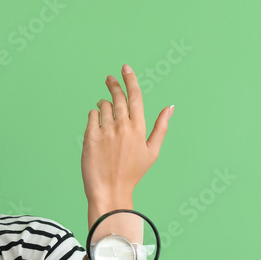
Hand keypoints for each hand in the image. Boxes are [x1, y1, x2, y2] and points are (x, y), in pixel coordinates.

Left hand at [81, 63, 172, 202]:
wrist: (110, 191)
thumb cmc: (132, 173)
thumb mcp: (152, 152)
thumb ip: (161, 127)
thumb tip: (170, 107)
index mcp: (139, 129)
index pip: (135, 96)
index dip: (130, 79)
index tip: (125, 68)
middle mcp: (123, 127)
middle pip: (118, 96)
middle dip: (114, 84)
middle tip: (109, 78)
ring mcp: (106, 131)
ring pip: (103, 105)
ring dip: (104, 104)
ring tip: (105, 113)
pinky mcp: (90, 137)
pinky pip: (92, 115)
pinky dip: (94, 116)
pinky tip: (98, 126)